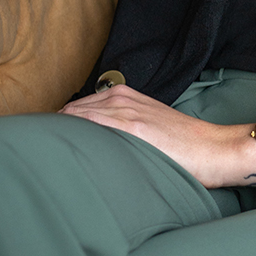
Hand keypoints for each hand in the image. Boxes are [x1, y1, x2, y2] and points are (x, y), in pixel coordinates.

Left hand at [59, 87, 255, 188]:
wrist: (211, 149)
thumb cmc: (180, 145)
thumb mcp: (144, 125)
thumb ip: (116, 126)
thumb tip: (86, 146)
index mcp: (121, 96)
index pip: (73, 109)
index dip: (57, 129)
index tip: (48, 148)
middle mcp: (119, 98)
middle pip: (68, 113)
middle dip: (53, 133)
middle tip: (44, 158)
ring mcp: (124, 110)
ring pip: (74, 118)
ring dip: (59, 136)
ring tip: (49, 160)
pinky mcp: (131, 127)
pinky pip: (89, 125)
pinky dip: (72, 136)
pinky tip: (65, 153)